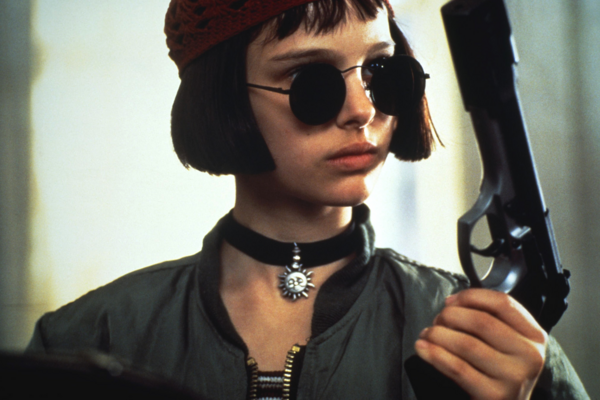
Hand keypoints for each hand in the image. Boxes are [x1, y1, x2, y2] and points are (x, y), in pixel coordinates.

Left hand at [415, 289, 547, 399]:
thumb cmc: (499, 370)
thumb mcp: (505, 341)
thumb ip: (487, 317)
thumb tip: (451, 302)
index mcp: (533, 335)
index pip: (503, 303)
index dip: (470, 296)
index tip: (449, 302)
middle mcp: (529, 355)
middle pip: (482, 321)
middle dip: (450, 316)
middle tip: (436, 321)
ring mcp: (514, 377)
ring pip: (467, 343)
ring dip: (438, 334)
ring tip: (426, 334)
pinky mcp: (495, 396)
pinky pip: (458, 368)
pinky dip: (435, 354)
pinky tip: (423, 348)